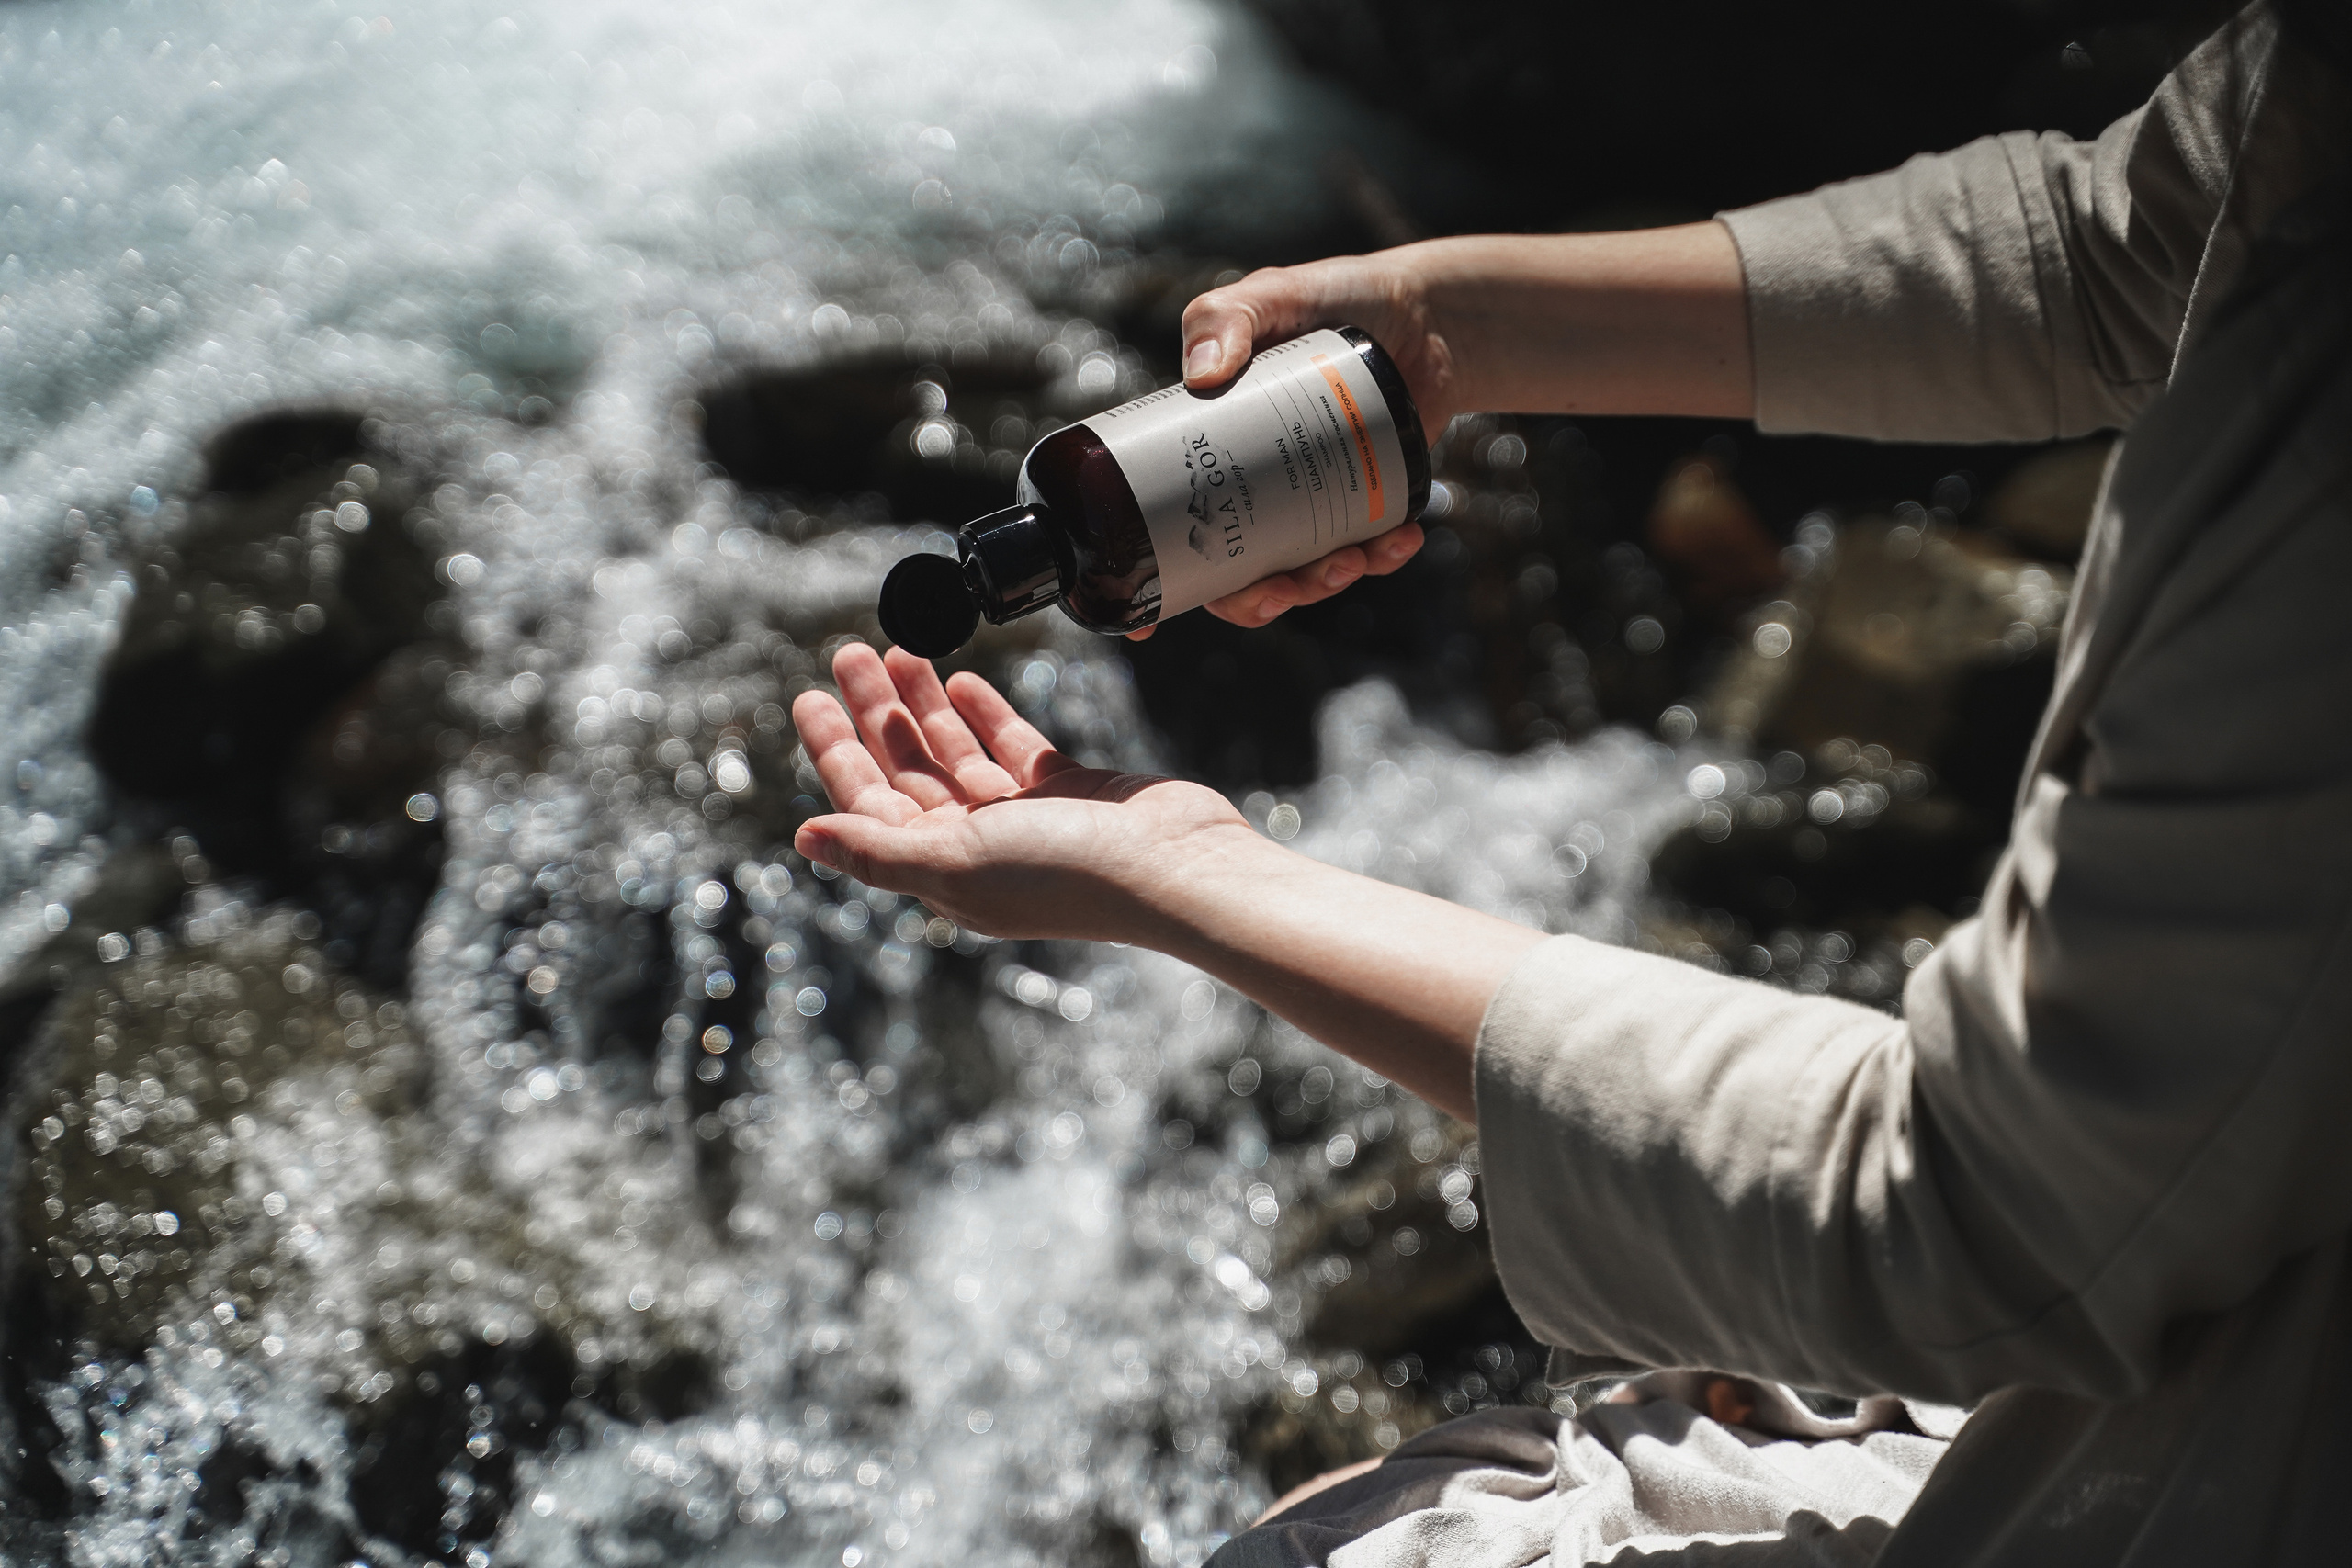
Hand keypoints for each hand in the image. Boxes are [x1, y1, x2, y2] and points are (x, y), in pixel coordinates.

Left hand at [789, 643, 1253, 940]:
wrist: (1177, 867)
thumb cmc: (1070, 872)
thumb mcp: (958, 861)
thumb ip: (878, 849)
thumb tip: (804, 836)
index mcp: (942, 870)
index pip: (867, 802)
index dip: (835, 749)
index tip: (810, 696)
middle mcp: (976, 847)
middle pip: (906, 770)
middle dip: (875, 713)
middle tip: (849, 653)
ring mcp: (1023, 819)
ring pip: (955, 752)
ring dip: (925, 704)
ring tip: (900, 649)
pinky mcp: (1069, 792)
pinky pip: (1012, 747)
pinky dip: (986, 715)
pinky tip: (964, 681)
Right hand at [1125, 248, 1446, 638]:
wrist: (1421, 314)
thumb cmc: (1329, 299)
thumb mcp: (1268, 297)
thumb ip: (1224, 317)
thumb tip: (1204, 375)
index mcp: (1205, 452)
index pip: (1162, 523)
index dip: (1151, 582)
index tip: (1140, 627)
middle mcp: (1249, 489)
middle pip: (1230, 575)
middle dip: (1254, 601)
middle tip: (1284, 589)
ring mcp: (1306, 502)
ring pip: (1297, 576)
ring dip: (1321, 585)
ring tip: (1353, 560)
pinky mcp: (1362, 505)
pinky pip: (1362, 554)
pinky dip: (1382, 558)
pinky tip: (1402, 541)